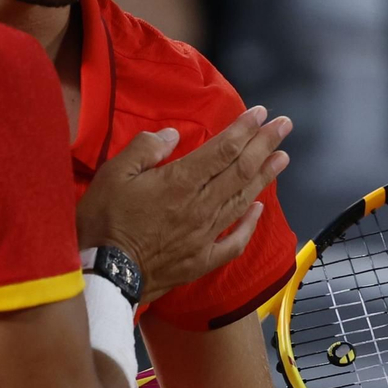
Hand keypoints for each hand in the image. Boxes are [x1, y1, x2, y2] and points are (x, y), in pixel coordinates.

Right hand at [78, 109, 292, 302]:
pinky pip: (234, 242)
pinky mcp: (201, 260)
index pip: (222, 150)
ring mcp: (204, 236)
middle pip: (240, 171)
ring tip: (283, 158)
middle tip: (284, 125)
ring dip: (265, 177)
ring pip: (242, 200)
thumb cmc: (103, 221)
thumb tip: (173, 135)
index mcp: (180, 182)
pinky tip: (259, 209)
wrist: (103, 275)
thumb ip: (145, 149)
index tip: (261, 113)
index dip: (244, 129)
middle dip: (264, 144)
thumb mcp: (113, 174)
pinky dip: (250, 224)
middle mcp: (200, 206)